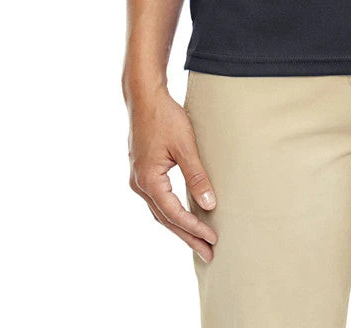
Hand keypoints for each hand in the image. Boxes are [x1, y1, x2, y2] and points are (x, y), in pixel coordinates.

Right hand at [126, 86, 218, 261]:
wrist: (144, 97)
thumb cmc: (165, 117)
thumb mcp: (185, 146)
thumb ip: (196, 176)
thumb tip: (209, 204)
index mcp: (149, 181)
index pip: (174, 214)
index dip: (194, 228)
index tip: (212, 239)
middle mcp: (139, 184)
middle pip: (166, 219)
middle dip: (187, 236)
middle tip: (208, 254)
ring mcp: (138, 178)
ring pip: (160, 211)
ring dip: (179, 226)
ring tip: (199, 241)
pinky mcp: (142, 171)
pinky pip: (157, 200)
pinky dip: (171, 212)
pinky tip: (183, 216)